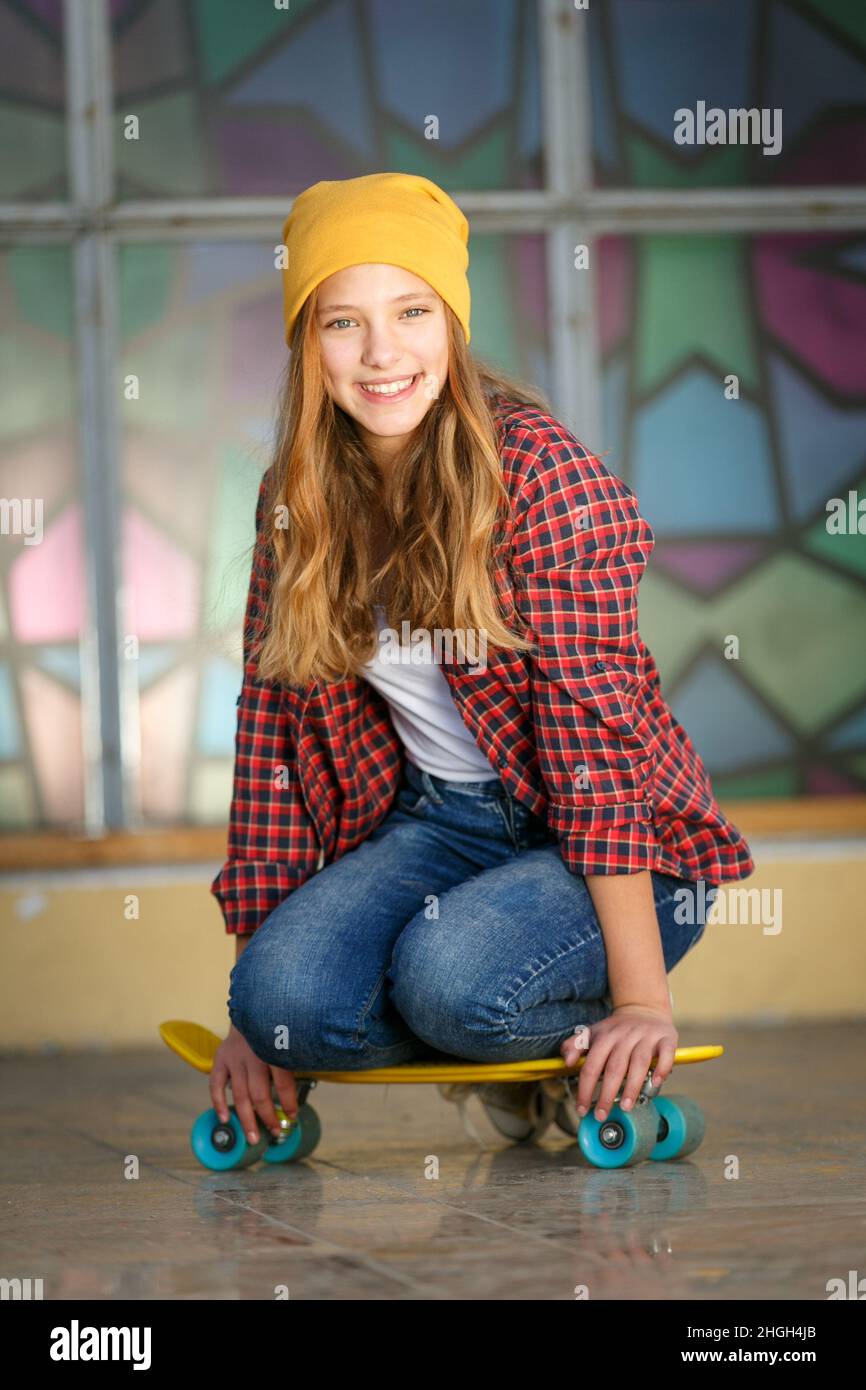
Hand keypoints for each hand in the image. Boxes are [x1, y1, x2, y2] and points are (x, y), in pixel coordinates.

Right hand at [210, 1025, 298, 1144]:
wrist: (252, 1009)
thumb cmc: (275, 1029)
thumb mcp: (289, 1039)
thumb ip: (293, 1061)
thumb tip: (301, 1093)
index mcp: (274, 1049)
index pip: (283, 1083)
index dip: (289, 1103)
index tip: (293, 1116)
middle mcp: (253, 1054)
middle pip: (260, 1094)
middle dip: (268, 1117)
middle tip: (275, 1132)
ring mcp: (235, 1057)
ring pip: (240, 1095)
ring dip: (247, 1119)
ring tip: (253, 1137)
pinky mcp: (220, 1058)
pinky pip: (216, 1084)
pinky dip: (218, 1103)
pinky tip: (225, 1119)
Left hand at [559, 1004, 677, 1122]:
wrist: (644, 1009)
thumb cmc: (616, 1029)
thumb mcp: (592, 1032)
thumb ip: (574, 1045)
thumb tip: (567, 1062)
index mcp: (605, 1037)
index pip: (592, 1065)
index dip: (585, 1089)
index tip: (582, 1109)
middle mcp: (625, 1036)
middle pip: (614, 1067)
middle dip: (607, 1094)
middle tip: (602, 1114)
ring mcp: (646, 1037)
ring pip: (639, 1063)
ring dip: (632, 1086)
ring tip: (626, 1107)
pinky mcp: (666, 1038)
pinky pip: (666, 1053)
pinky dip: (662, 1068)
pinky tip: (656, 1083)